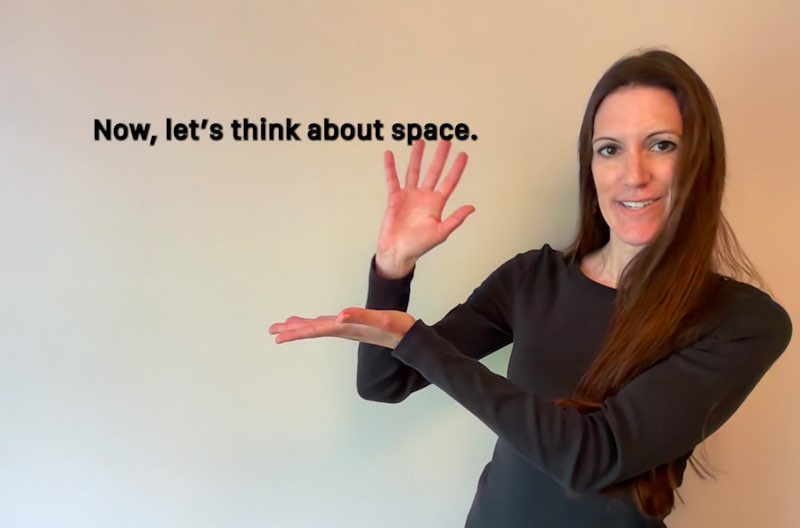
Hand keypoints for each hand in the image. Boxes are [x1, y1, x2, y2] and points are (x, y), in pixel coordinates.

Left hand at [268, 308, 416, 348]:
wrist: (410, 338)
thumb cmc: (398, 329)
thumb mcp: (382, 320)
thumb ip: (361, 317)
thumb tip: (340, 316)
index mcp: (346, 328)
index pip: (315, 329)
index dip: (296, 332)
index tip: (278, 336)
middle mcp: (344, 329)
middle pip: (313, 329)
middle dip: (292, 330)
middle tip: (272, 331)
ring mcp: (348, 328)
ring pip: (319, 327)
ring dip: (302, 327)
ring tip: (285, 326)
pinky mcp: (353, 326)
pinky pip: (328, 324)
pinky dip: (316, 323)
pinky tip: (313, 322)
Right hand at [376, 140, 474, 277]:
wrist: (398, 252)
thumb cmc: (418, 245)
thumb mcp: (441, 233)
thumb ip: (455, 219)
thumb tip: (471, 208)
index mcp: (436, 204)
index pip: (449, 182)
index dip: (456, 169)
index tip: (463, 155)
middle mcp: (424, 196)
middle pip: (434, 171)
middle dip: (440, 156)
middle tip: (445, 141)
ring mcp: (409, 195)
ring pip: (414, 171)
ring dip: (417, 156)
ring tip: (421, 141)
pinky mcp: (395, 198)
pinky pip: (392, 179)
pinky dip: (390, 167)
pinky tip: (390, 155)